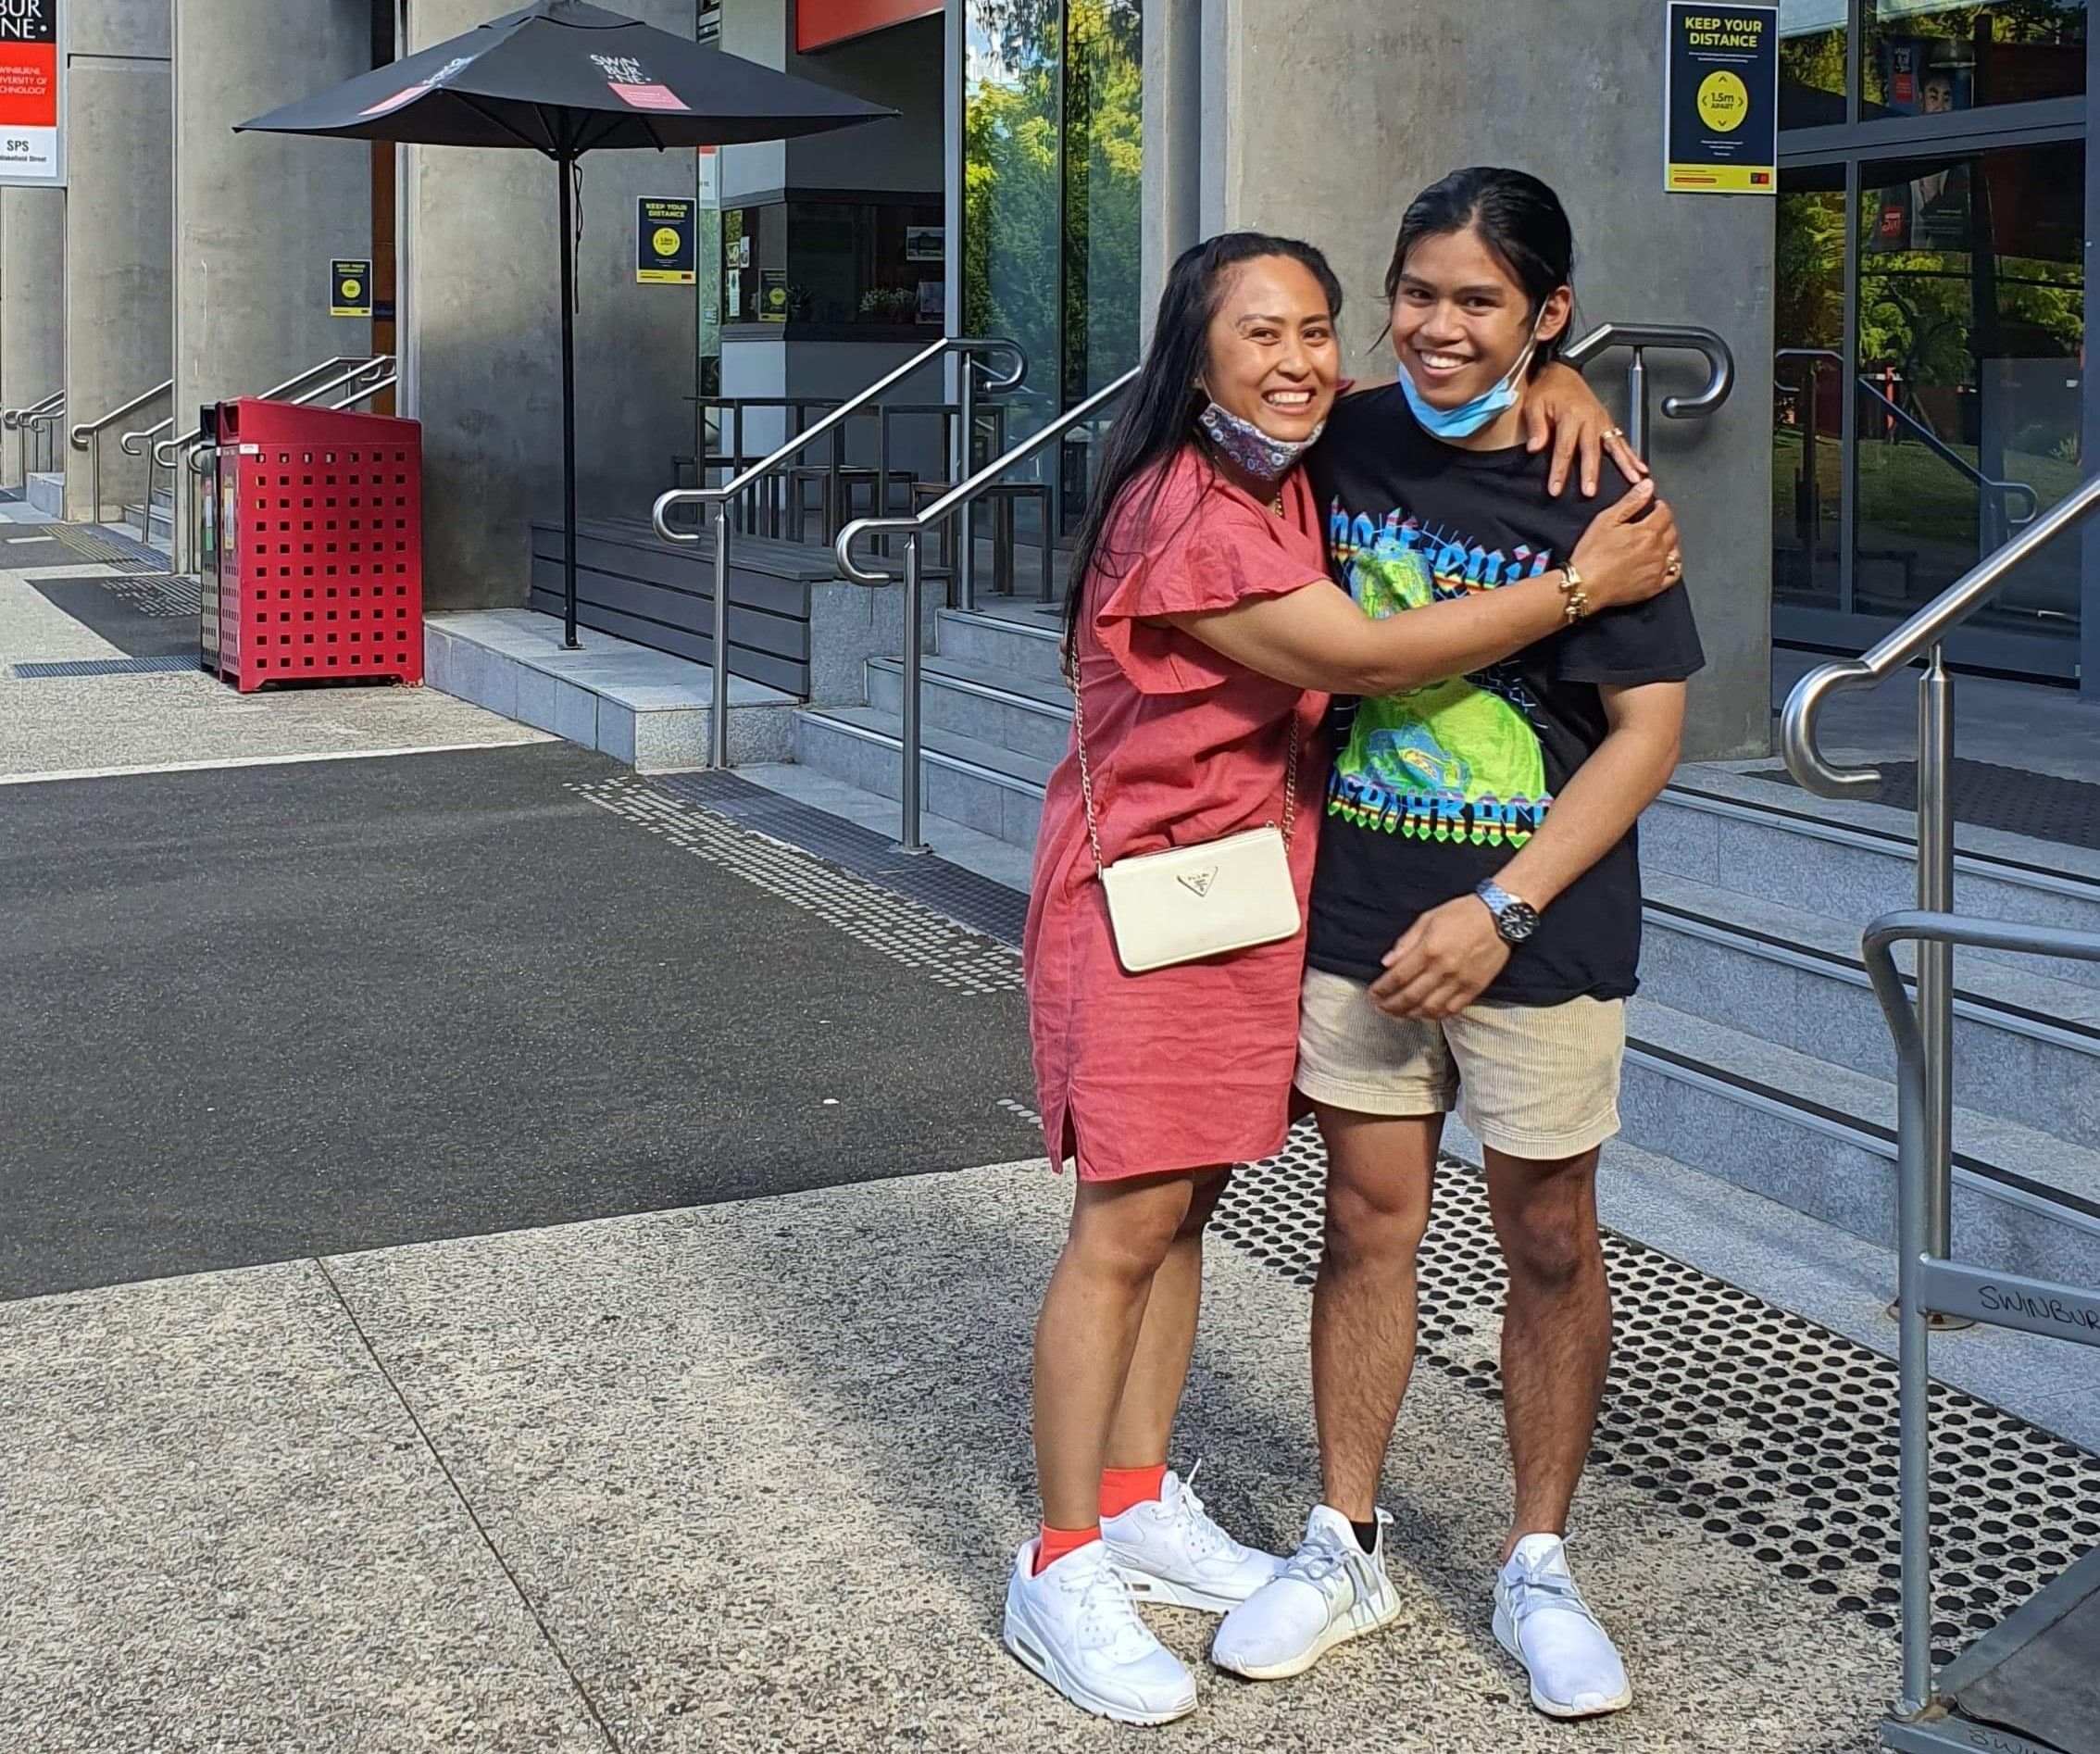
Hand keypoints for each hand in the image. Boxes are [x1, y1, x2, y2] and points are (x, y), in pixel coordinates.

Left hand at [1368, 895, 1511, 1019]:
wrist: (1501, 916)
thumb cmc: (1462, 913)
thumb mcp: (1428, 919)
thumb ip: (1406, 943)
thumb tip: (1387, 963)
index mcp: (1429, 950)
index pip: (1398, 977)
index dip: (1382, 989)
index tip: (1373, 993)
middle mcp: (1444, 969)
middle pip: (1411, 997)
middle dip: (1391, 1006)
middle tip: (1380, 1008)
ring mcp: (1460, 981)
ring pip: (1430, 1008)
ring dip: (1410, 1015)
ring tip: (1398, 1014)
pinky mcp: (1475, 988)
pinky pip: (1452, 1010)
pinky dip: (1434, 1015)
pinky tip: (1424, 1014)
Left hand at [1525, 362, 1650, 496]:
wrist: (1561, 371)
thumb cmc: (1547, 389)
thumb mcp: (1534, 404)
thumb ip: (1536, 426)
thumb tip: (1535, 447)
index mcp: (1570, 415)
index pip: (1564, 448)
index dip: (1560, 470)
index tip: (1556, 489)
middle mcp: (1589, 419)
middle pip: (1591, 451)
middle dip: (1591, 473)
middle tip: (1591, 492)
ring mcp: (1601, 421)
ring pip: (1614, 446)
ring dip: (1623, 465)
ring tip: (1632, 481)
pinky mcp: (1608, 422)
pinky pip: (1621, 440)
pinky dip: (1632, 454)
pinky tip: (1639, 467)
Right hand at [1569, 481, 1682, 610]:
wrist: (1584, 585)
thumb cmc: (1592, 553)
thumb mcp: (1606, 520)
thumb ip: (1631, 501)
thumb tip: (1648, 486)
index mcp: (1648, 532)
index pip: (1665, 513)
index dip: (1660, 507)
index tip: (1655, 506)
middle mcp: (1657, 551)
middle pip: (1672, 531)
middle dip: (1665, 523)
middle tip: (1654, 522)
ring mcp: (1658, 570)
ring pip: (1675, 552)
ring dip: (1670, 543)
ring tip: (1658, 541)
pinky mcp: (1654, 587)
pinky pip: (1673, 574)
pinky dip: (1672, 566)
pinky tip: (1663, 562)